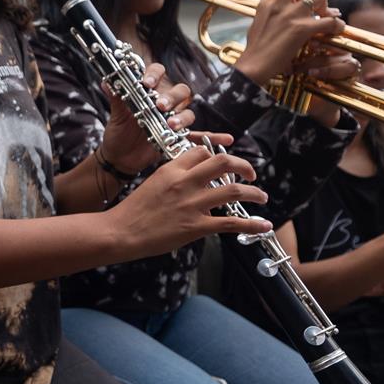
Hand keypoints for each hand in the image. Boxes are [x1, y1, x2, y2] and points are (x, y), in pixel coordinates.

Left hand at [95, 61, 194, 177]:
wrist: (120, 158)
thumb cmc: (118, 133)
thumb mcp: (116, 116)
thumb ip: (115, 99)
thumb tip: (107, 83)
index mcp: (147, 91)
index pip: (157, 73)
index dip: (155, 74)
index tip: (146, 83)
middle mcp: (162, 101)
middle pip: (179, 89)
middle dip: (171, 96)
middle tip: (160, 105)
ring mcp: (171, 116)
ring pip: (186, 108)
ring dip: (180, 114)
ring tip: (170, 124)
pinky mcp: (176, 133)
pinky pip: (188, 127)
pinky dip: (186, 127)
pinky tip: (175, 131)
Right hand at [107, 138, 270, 260]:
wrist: (120, 232)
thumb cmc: (132, 212)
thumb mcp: (152, 184)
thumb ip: (175, 180)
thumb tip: (194, 185)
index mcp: (172, 170)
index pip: (202, 152)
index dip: (217, 156)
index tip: (226, 165)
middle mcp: (185, 182)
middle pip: (224, 163)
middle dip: (243, 166)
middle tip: (251, 174)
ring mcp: (192, 204)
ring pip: (234, 190)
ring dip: (254, 193)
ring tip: (262, 197)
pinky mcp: (195, 226)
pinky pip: (231, 223)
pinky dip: (252, 224)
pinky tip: (263, 225)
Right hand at [233, 0, 346, 86]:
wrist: (253, 66)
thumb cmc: (255, 50)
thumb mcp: (260, 24)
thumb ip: (274, 12)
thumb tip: (289, 7)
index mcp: (267, 2)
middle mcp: (279, 4)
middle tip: (315, 4)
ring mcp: (291, 15)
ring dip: (326, 6)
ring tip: (326, 18)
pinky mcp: (302, 29)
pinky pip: (330, 21)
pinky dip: (337, 25)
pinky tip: (336, 30)